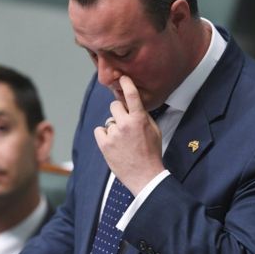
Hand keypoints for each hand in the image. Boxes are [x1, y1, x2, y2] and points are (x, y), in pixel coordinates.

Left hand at [94, 75, 164, 194]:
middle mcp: (125, 124)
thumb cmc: (152, 153)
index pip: (131, 95)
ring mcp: (113, 134)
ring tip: (123, 141)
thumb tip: (134, 106)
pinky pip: (99, 131)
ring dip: (114, 128)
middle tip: (125, 123)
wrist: (145, 176)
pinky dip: (104, 136)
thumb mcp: (155, 130)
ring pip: (108, 121)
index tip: (122, 77)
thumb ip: (143, 116)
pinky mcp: (104, 144)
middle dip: (119, 111)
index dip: (126, 83)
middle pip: (114, 105)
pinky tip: (113, 144)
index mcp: (139, 119)